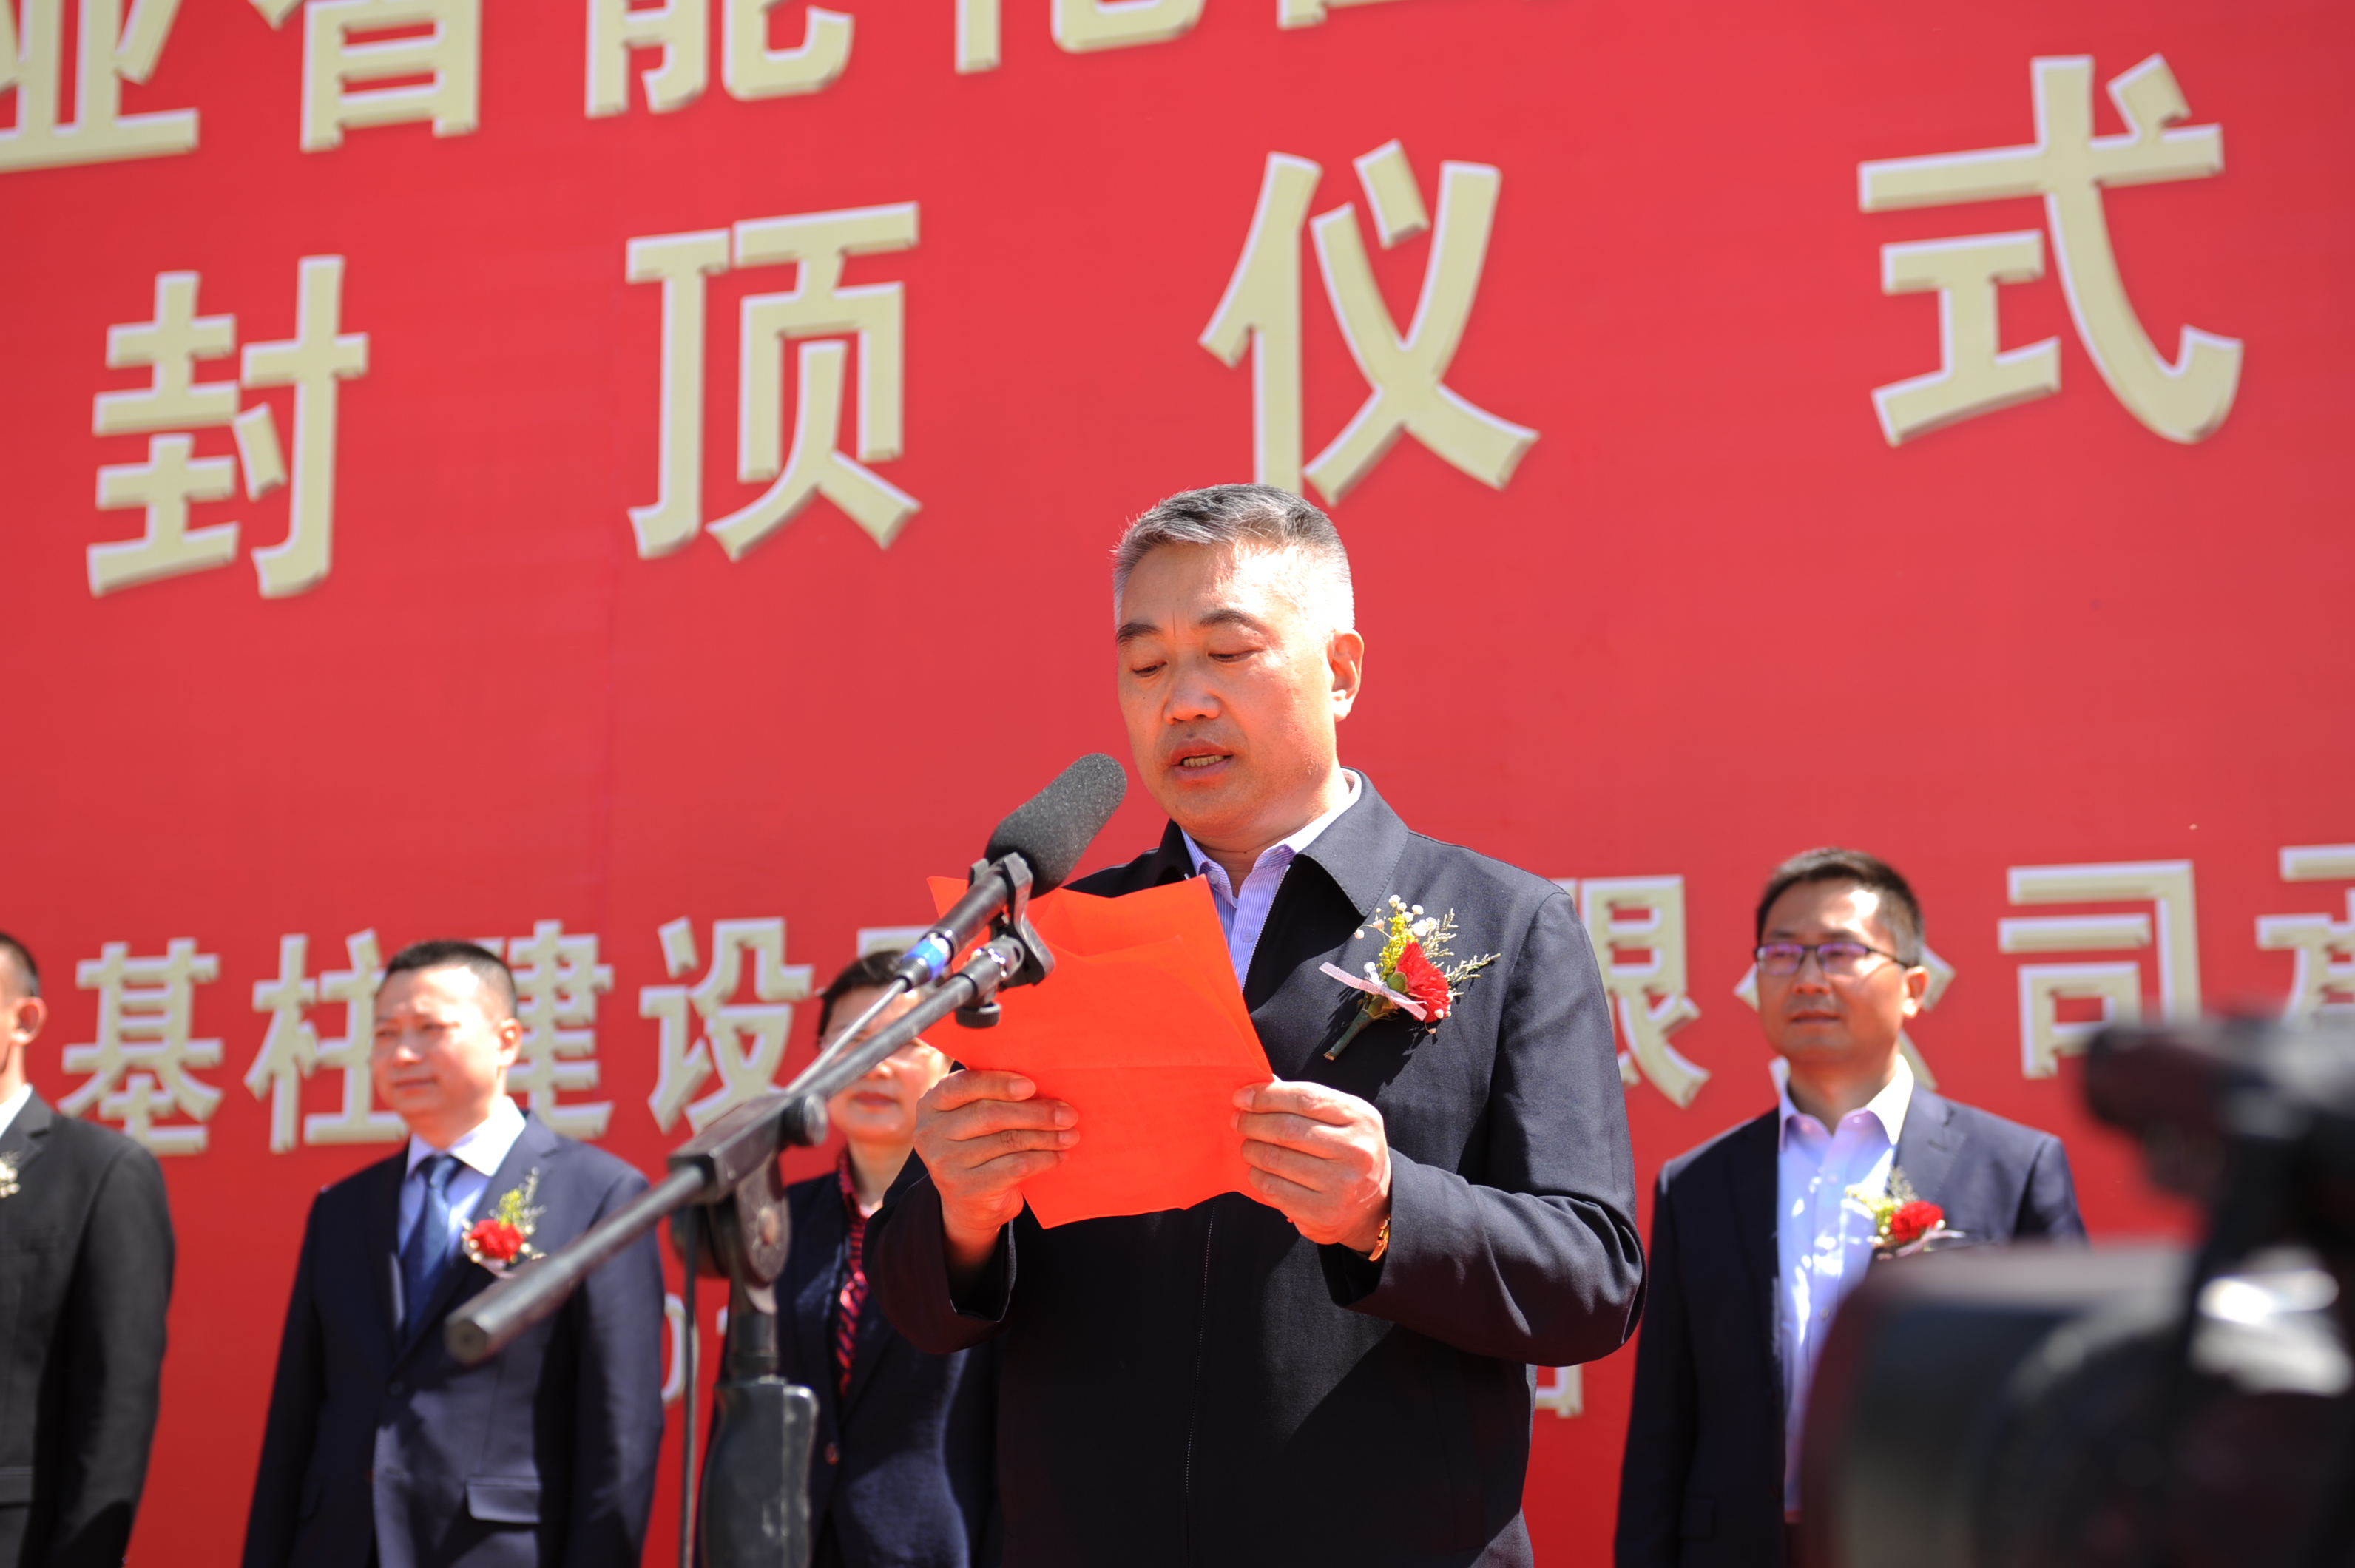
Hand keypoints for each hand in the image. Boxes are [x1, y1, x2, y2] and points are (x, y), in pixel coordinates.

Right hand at [913, 1070, 1076, 1273]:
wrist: (968, 1204)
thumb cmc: (980, 1145)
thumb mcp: (974, 1118)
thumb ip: (993, 1097)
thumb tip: (1046, 1083)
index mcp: (932, 1104)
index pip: (964, 1085)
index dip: (999, 1083)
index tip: (1032, 1086)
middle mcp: (931, 1133)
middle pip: (990, 1115)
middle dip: (1035, 1113)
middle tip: (1068, 1114)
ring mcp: (945, 1164)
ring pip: (1007, 1142)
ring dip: (1046, 1137)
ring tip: (1070, 1135)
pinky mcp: (966, 1189)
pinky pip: (1014, 1167)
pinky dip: (1043, 1159)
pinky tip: (1060, 1156)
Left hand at [1233, 1080, 1390, 1251]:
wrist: (1375, 1205)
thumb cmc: (1348, 1152)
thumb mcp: (1342, 1119)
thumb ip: (1305, 1102)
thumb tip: (1259, 1086)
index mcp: (1361, 1118)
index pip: (1305, 1098)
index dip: (1267, 1095)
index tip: (1242, 1096)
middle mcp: (1356, 1151)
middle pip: (1287, 1129)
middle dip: (1253, 1122)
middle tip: (1238, 1121)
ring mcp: (1341, 1185)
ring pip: (1276, 1159)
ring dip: (1251, 1149)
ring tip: (1247, 1146)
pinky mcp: (1323, 1213)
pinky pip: (1273, 1189)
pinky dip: (1257, 1176)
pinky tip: (1257, 1170)